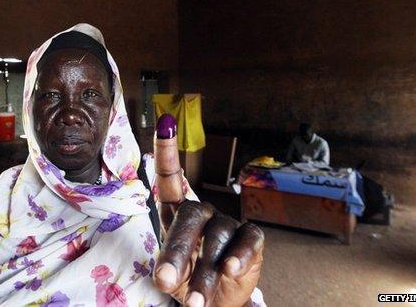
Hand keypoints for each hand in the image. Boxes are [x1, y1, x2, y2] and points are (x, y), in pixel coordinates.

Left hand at [152, 132, 263, 305]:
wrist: (216, 304)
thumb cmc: (188, 280)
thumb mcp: (172, 274)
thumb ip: (167, 270)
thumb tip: (165, 278)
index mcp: (178, 215)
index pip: (171, 180)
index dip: (167, 153)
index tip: (164, 125)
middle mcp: (203, 214)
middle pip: (191, 215)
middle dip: (178, 249)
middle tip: (165, 281)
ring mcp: (228, 225)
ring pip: (216, 238)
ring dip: (204, 272)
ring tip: (194, 302)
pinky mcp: (251, 241)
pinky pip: (247, 241)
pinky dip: (238, 256)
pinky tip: (230, 270)